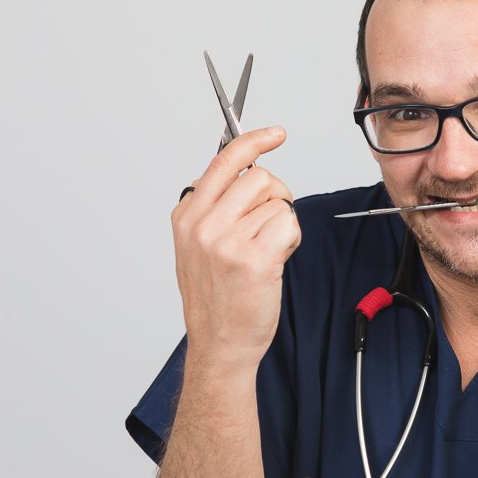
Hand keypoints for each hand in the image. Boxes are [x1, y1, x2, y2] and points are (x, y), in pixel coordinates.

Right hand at [170, 126, 299, 372]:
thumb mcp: (197, 246)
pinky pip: (288, 223)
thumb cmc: (216, 298)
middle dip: (276, 196)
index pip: (223, 161)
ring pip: (277, 201)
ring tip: (267, 251)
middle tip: (269, 226)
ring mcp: (225, 241)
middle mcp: (201, 224)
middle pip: (259, 177)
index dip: (253, 141)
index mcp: (187, 215)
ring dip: (282, 223)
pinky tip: (275, 260)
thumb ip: (214, 209)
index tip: (276, 134)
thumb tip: (243, 172)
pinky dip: (291, 240)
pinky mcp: (252, 259)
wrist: (220, 344)